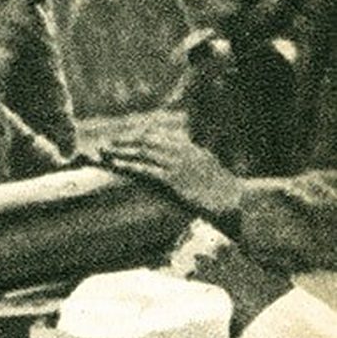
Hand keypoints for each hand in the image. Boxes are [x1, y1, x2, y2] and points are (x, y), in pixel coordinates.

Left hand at [100, 132, 243, 224]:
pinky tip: (116, 164)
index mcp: (190, 148)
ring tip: (105, 151)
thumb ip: (193, 160)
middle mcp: (183, 152)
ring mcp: (178, 164)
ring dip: (122, 150)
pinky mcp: (174, 179)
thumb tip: (179, 160)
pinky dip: (130, 165)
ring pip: (144, 152)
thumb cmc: (221, 190)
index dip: (139, 136)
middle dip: (126, 140)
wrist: (233, 201)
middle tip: (108, 142)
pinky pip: (147, 169)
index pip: (160, 136)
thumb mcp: (207, 169)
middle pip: (148, 141)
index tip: (123, 137)